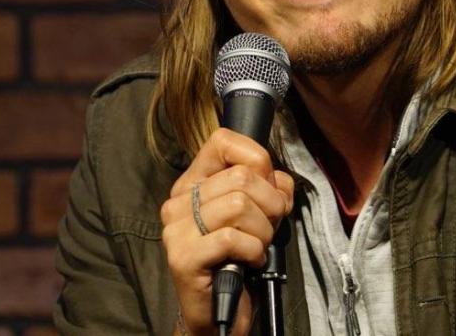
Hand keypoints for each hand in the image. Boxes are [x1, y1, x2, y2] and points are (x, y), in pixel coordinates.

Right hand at [160, 127, 294, 335]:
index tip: (267, 186)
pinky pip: (233, 239)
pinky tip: (250, 262)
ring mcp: (177, 229)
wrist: (219, 314)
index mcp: (193, 183)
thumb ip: (269, 188)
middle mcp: (178, 201)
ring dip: (263, 231)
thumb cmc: (239, 260)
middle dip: (270, 205)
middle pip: (242, 177)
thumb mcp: (258, 215)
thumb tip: (279, 180)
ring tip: (257, 247)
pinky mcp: (183, 257)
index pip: (223, 141)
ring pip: (240, 205)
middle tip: (267, 228)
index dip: (257, 158)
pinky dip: (254, 252)